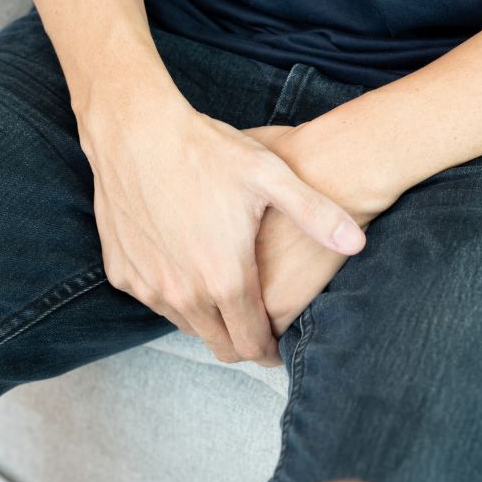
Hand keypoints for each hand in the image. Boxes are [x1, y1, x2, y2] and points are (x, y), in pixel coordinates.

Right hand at [79, 97, 365, 364]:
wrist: (134, 130)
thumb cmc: (206, 150)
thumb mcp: (270, 176)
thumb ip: (316, 214)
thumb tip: (358, 242)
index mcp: (226, 279)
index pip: (252, 345)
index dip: (269, 351)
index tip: (277, 347)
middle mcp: (184, 294)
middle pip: (220, 345)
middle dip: (242, 342)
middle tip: (257, 327)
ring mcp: (149, 286)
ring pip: (186, 326)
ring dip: (208, 319)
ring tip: (226, 295)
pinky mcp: (123, 274)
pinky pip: (155, 300)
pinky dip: (173, 295)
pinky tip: (188, 268)